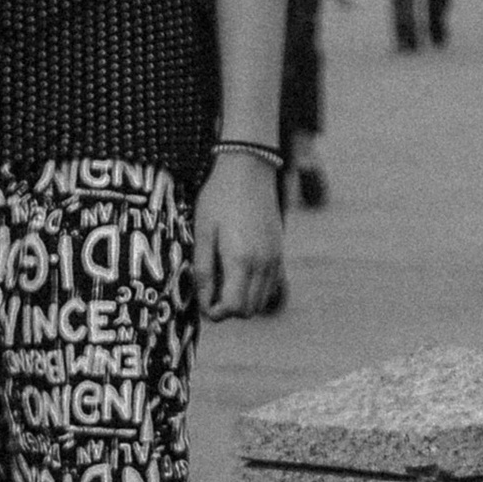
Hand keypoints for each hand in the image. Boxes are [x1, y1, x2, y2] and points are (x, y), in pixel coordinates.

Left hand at [196, 150, 284, 318]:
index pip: (233, 308)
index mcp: (241, 260)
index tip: (203, 301)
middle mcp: (263, 264)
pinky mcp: (279, 251)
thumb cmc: (219, 197)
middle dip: (228, 309)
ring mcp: (275, 258)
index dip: (215, 312)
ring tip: (223, 281)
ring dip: (243, 300)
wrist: (248, 169)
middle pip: (248, 310)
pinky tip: (239, 271)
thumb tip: (204, 301)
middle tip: (210, 292)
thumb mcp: (203, 231)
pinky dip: (256, 289)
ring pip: (262, 300)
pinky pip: (271, 285)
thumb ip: (204, 269)